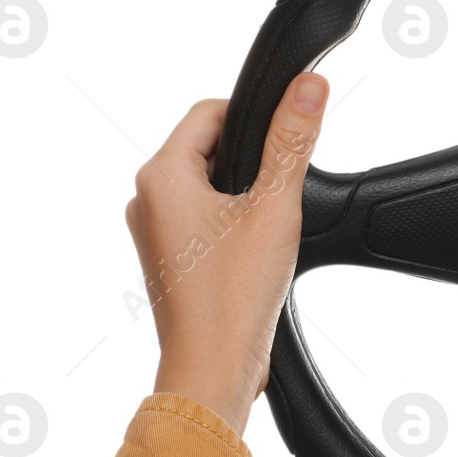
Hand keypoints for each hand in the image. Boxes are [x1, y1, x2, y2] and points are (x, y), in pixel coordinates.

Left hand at [125, 73, 328, 434]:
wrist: (213, 369)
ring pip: (209, 185)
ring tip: (268, 230)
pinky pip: (203, 219)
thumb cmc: (233, 296)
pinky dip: (233, 224)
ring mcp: (154, 231)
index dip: (257, 120)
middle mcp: (147, 199)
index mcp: (161, 176)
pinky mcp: (169, 259)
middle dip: (252, 162)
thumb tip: (309, 87)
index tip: (287, 145)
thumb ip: (292, 140)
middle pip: (210, 147)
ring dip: (245, 197)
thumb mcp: (276, 206)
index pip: (211, 111)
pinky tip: (256, 253)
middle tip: (279, 197)